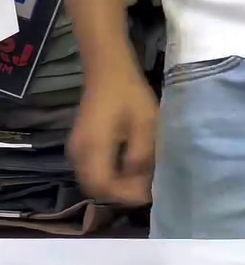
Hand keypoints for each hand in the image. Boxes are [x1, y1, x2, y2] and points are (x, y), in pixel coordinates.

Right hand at [69, 62, 158, 205]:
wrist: (108, 67)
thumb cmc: (129, 94)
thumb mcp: (145, 125)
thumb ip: (142, 158)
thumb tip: (142, 186)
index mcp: (92, 149)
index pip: (104, 188)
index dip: (126, 196)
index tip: (149, 195)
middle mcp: (78, 154)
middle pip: (97, 188)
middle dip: (122, 193)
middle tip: (146, 188)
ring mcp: (75, 149)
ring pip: (93, 181)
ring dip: (116, 184)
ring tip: (140, 178)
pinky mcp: (79, 145)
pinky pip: (92, 169)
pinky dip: (109, 174)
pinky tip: (128, 166)